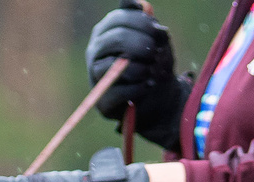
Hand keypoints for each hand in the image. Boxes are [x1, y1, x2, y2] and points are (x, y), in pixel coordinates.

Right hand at [87, 5, 191, 154]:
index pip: (118, 18)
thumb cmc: (154, 62)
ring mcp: (95, 76)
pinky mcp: (102, 101)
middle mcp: (96, 51)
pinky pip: (119, 91)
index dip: (141, 23)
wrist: (157, 96)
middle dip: (141, 44)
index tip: (158, 32)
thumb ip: (150, 25)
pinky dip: (138, 87)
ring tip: (151, 70)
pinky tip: (147, 86)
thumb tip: (142, 6)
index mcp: (107, 31)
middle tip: (155, 51)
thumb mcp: (157, 41)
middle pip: (115, 39)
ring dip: (140, 67)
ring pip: (114, 66)